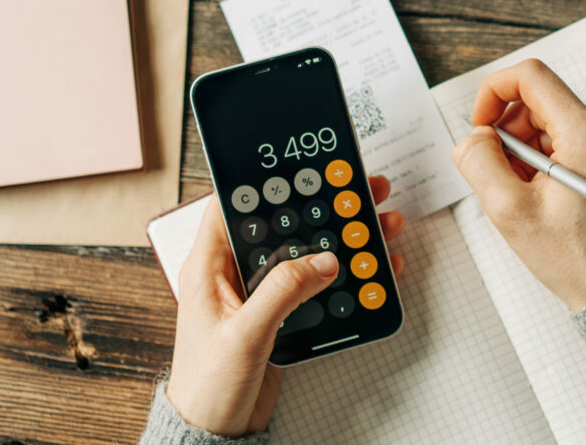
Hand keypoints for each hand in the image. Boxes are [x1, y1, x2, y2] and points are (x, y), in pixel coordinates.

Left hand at [166, 175, 405, 436]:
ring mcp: (260, 292)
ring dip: (342, 236)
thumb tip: (321, 260)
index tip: (305, 166)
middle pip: (283, 223)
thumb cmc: (208, 386)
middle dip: (323, 204)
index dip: (268, 182)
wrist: (215, 431)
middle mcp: (234, 273)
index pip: (235, 205)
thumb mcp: (245, 335)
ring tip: (377, 221)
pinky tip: (371, 266)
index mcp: (209, 267)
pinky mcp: (281, 312)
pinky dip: (346, 272)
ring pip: (306, 250)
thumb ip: (283, 293)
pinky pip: (317, 282)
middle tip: (359, 189)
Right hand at [451, 59, 585, 311]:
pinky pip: (569, 139)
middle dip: (508, 131)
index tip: (480, 126)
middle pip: (540, 100)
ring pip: (552, 120)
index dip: (493, 92)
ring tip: (523, 193)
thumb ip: (480, 162)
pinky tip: (542, 195)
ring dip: (525, 149)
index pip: (531, 77)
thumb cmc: (578, 260)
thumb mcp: (510, 212)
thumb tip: (473, 137)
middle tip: (500, 174)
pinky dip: (546, 159)